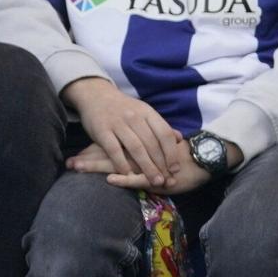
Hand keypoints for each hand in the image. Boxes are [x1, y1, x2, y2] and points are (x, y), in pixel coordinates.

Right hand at [63, 77, 182, 187]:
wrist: (96, 95)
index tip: (175, 168)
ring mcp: (118, 123)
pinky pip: (114, 150)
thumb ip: (160, 126)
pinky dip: (122, 163)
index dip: (171, 153)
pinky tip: (128, 175)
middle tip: (167, 180)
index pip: (165, 134)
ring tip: (154, 181)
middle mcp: (135, 117)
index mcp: (148, 113)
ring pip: (136, 148)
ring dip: (146, 167)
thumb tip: (180, 139)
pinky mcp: (102, 130)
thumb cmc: (124, 108)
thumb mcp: (145, 112)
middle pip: (152, 144)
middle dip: (161, 164)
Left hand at [70, 133, 241, 194]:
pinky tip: (110, 180)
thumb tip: (129, 155)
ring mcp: (148, 165)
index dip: (93, 151)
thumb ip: (145, 153)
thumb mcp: (160, 155)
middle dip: (87, 159)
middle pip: (109, 154)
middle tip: (68, 162)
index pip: (113, 147)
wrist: (205, 160)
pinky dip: (124, 179)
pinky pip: (139, 178)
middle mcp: (140, 153)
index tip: (75, 156)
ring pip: (118, 164)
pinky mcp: (158, 177)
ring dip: (95, 166)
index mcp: (139, 146)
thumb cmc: (182, 159)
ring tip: (75, 167)